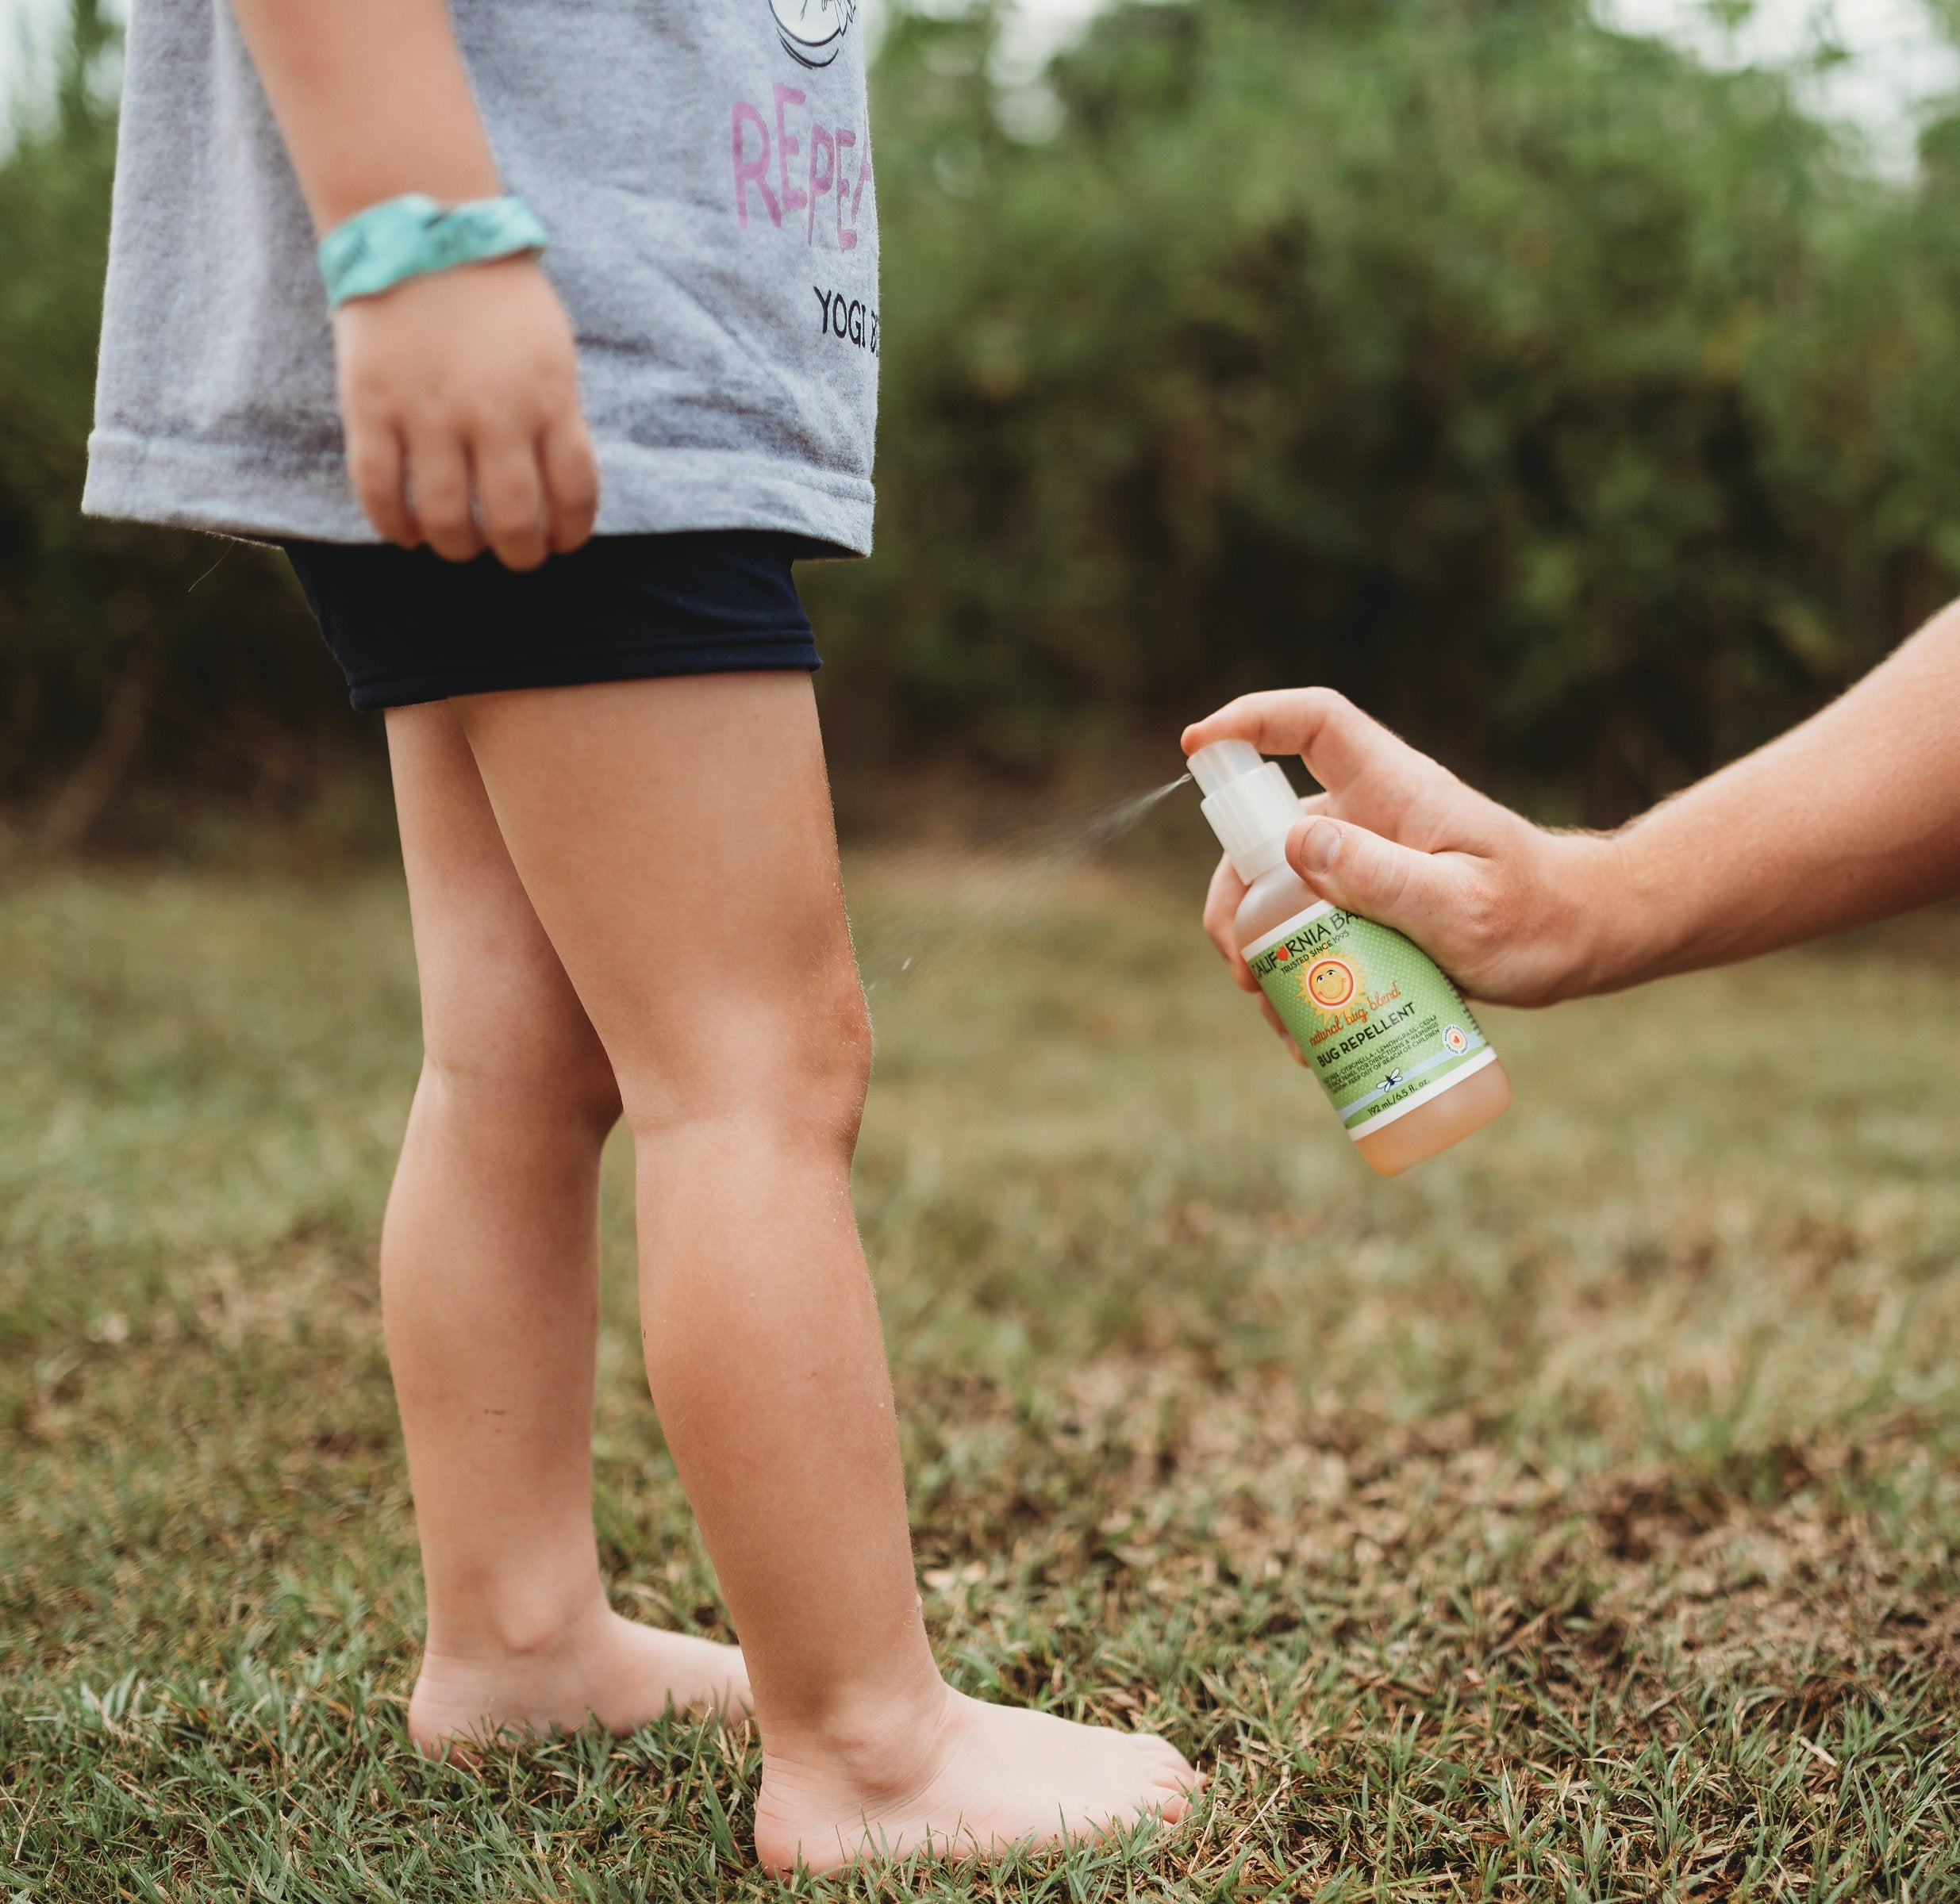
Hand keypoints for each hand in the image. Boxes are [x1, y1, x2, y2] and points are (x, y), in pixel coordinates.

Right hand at [332, 254, 599, 569]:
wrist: (422, 228)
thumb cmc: (497, 294)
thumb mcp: (553, 351)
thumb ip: (559, 418)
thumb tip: (559, 492)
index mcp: (549, 398)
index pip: (574, 494)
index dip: (571, 533)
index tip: (560, 542)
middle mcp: (493, 413)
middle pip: (515, 521)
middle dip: (520, 554)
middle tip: (514, 554)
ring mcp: (429, 412)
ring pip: (447, 519)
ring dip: (459, 547)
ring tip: (461, 542)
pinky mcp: (371, 405)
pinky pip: (379, 490)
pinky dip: (394, 525)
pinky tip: (406, 532)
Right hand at [1182, 689, 1625, 1021]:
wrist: (1581, 942)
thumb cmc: (1537, 918)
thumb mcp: (1461, 907)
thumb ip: (1383, 875)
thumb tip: (1295, 846)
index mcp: (1393, 789)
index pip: (1313, 724)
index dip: (1250, 720)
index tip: (1195, 746)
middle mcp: (1368, 816)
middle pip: (1267, 831)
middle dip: (1236, 898)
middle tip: (1243, 967)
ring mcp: (1364, 863)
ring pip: (1277, 891)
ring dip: (1259, 950)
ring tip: (1276, 1016)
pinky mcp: (1365, 907)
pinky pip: (1306, 931)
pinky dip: (1292, 977)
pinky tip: (1303, 1030)